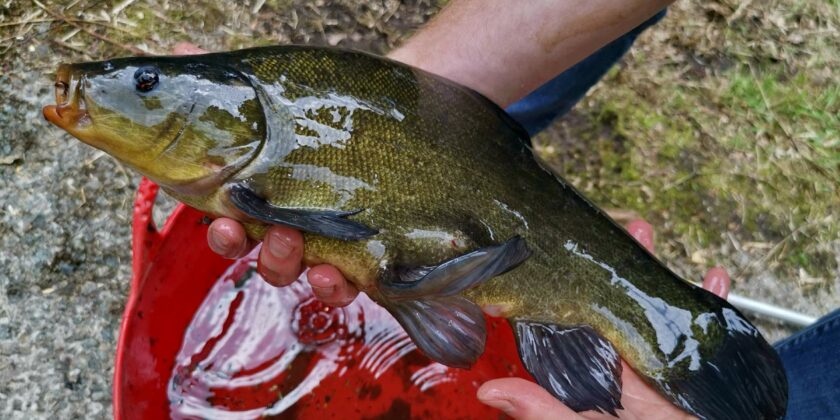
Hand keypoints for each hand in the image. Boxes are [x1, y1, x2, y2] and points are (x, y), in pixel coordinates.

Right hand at [172, 43, 359, 306]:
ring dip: (285, 262)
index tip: (222, 223)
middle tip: (261, 232)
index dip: (223, 235)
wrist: (386, 111)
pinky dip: (335, 287)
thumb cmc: (321, 108)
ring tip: (294, 238)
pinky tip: (337, 272)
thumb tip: (177, 51)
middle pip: (261, 256)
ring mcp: (325, 244)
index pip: (230, 226)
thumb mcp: (272, 93)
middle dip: (253, 250)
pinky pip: (344, 285)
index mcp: (259, 197)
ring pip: (296, 271)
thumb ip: (225, 83)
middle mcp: (287, 226)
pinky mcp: (362, 254)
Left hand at [477, 219, 730, 418]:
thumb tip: (488, 391)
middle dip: (614, 263)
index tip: (556, 251)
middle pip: (617, 301)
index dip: (566, 287)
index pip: (575, 322)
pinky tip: (716, 277)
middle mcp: (628, 362)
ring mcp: (665, 361)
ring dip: (654, 268)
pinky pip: (710, 328)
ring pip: (657, 304)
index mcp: (597, 373)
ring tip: (645, 232)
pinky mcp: (701, 366)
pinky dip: (714, 303)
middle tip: (607, 227)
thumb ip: (543, 411)